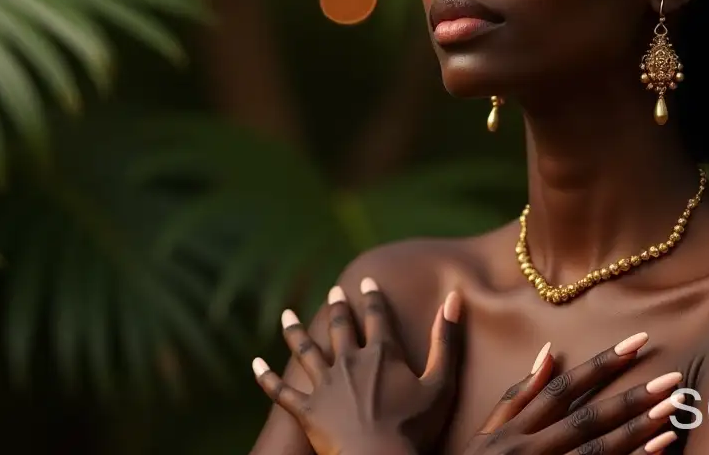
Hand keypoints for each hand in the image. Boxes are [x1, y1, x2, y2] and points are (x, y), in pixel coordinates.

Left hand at [252, 278, 461, 454]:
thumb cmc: (415, 428)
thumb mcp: (440, 383)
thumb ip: (446, 340)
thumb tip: (454, 298)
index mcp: (382, 354)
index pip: (377, 316)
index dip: (373, 297)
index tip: (367, 281)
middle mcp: (349, 362)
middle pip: (341, 327)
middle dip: (337, 308)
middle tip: (333, 292)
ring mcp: (324, 385)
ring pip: (305, 350)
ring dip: (294, 331)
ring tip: (287, 315)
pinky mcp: (306, 410)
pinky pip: (279, 390)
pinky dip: (265, 377)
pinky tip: (254, 363)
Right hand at [464, 334, 681, 454]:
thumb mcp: (485, 435)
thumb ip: (517, 397)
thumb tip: (549, 352)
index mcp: (514, 430)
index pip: (562, 388)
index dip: (601, 364)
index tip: (638, 343)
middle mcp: (531, 451)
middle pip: (587, 419)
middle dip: (632, 398)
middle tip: (673, 380)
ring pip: (598, 451)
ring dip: (638, 431)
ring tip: (674, 411)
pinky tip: (660, 449)